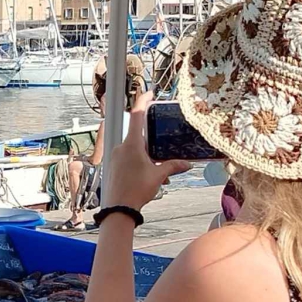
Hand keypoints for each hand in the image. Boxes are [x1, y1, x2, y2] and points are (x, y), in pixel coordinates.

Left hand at [104, 90, 190, 211]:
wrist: (118, 209)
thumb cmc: (136, 191)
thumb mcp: (158, 176)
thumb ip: (173, 166)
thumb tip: (187, 164)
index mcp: (131, 144)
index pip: (136, 115)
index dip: (142, 101)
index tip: (149, 93)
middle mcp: (121, 147)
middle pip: (139, 135)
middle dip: (153, 141)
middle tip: (164, 147)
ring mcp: (116, 156)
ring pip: (135, 149)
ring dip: (148, 156)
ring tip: (159, 171)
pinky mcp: (114, 165)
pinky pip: (129, 158)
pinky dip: (141, 163)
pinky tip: (150, 176)